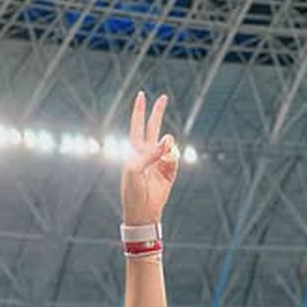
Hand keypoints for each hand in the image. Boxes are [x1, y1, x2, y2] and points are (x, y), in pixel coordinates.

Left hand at [121, 90, 179, 225]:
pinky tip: (168, 164)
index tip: (142, 95)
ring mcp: (159, 162)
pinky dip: (172, 160)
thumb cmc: (132, 191)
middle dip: (158, 113)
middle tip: (163, 97)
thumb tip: (166, 142)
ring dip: (167, 145)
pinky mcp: (169, 172)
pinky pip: (174, 159)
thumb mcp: (134, 170)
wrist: (142, 212)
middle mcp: (148, 153)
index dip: (139, 111)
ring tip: (164, 153)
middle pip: (154, 127)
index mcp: (135, 150)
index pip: (137, 126)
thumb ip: (149, 154)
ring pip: (168, 144)